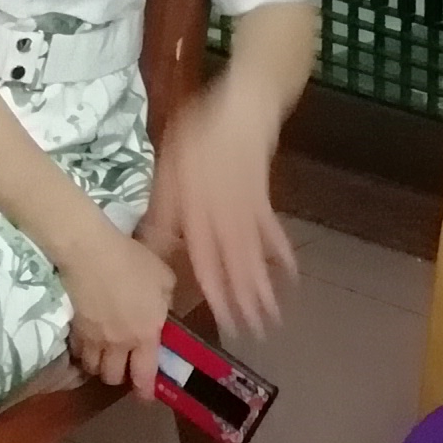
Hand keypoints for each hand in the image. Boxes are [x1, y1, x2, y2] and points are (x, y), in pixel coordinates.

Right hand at [56, 225, 175, 390]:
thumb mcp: (164, 279)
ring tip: (103, 354)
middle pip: (113, 378)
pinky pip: (76, 351)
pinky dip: (81, 351)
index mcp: (145, 334)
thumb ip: (166, 301)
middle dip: (119, 376)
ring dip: (99, 365)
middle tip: (123, 365)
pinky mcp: (72, 328)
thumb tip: (162, 312)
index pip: (145, 375)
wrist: (89, 252)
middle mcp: (118, 344)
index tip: (147, 395)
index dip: (145, 391)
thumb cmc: (132, 262)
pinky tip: (85, 341)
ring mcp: (91, 338)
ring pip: (92, 368)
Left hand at [139, 85, 297, 338]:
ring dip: (264, 287)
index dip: (216, 294)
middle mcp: (227, 221)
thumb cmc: (199, 136)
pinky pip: (273, 233)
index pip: (207, 263)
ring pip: (256, 257)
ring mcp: (250, 213)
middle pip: (236, 268)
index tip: (223, 322)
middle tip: (254, 333)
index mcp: (200, 215)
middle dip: (244, 302)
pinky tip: (291, 273)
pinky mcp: (264, 201)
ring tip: (273, 315)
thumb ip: (163, 211)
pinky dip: (282, 254)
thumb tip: (152, 247)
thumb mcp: (169, 170)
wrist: (243, 109)